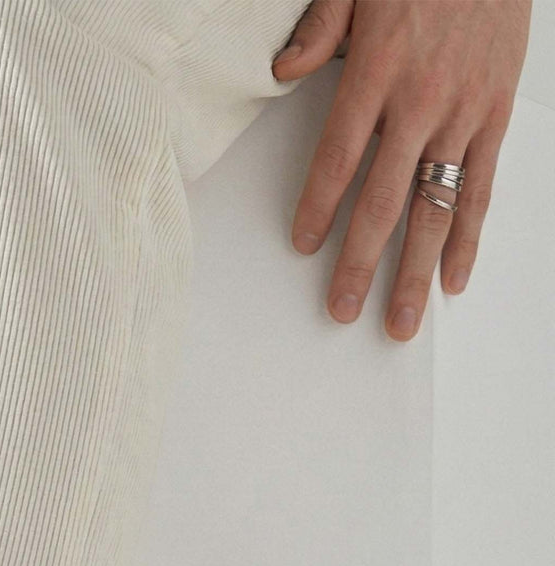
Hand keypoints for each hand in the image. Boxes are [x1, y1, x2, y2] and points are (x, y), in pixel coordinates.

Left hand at [272, 0, 531, 338]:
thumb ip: (319, 26)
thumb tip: (281, 69)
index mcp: (379, 69)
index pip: (339, 156)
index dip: (319, 206)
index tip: (303, 244)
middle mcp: (423, 100)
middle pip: (383, 200)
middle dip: (361, 263)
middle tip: (342, 309)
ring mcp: (465, 112)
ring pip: (435, 208)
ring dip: (416, 272)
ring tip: (399, 321)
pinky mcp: (497, 114)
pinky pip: (481, 188)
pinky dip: (468, 238)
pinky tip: (452, 280)